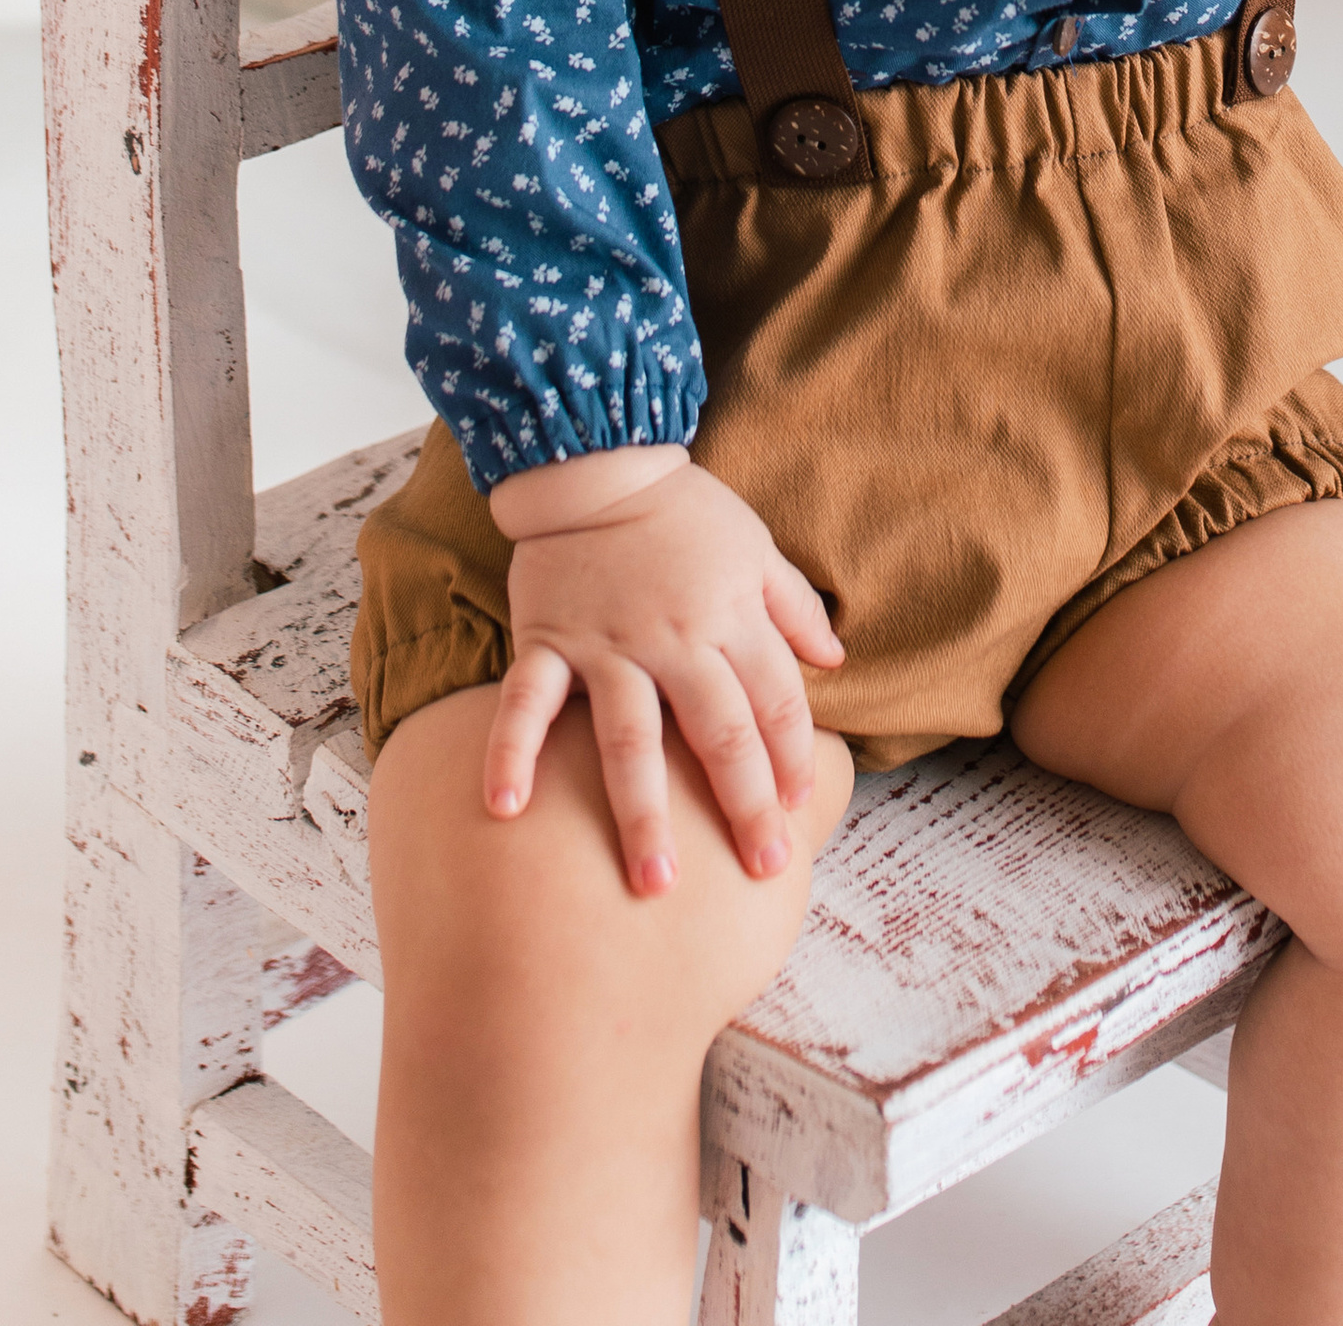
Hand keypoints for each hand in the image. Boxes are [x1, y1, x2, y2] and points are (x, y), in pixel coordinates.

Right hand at [482, 446, 844, 895]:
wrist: (597, 459)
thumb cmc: (683, 510)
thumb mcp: (755, 546)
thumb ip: (794, 607)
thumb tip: (835, 661)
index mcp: (728, 618)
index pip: (774, 702)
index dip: (791, 758)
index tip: (798, 812)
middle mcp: (673, 640)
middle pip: (717, 733)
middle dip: (743, 805)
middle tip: (761, 869)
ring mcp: (606, 645)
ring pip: (630, 739)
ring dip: (641, 813)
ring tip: (656, 882)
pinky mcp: (548, 641)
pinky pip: (526, 704)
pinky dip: (511, 753)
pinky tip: (507, 810)